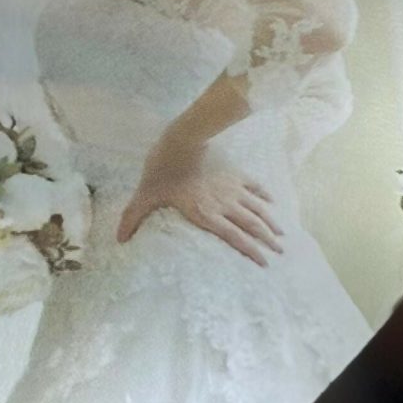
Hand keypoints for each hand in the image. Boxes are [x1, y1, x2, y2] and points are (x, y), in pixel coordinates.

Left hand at [117, 137, 283, 267]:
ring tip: (282, 234)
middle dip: (267, 241)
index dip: (251, 252)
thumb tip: (119, 239)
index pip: (234, 238)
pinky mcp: (233, 172)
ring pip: (257, 208)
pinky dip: (264, 195)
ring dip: (270, 222)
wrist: (180, 139)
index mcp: (207, 214)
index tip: (264, 264)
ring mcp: (231, 188)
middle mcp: (224, 204)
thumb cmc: (162, 169)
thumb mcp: (145, 195)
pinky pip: (253, 186)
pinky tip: (272, 201)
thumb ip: (134, 217)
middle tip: (281, 252)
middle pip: (251, 226)